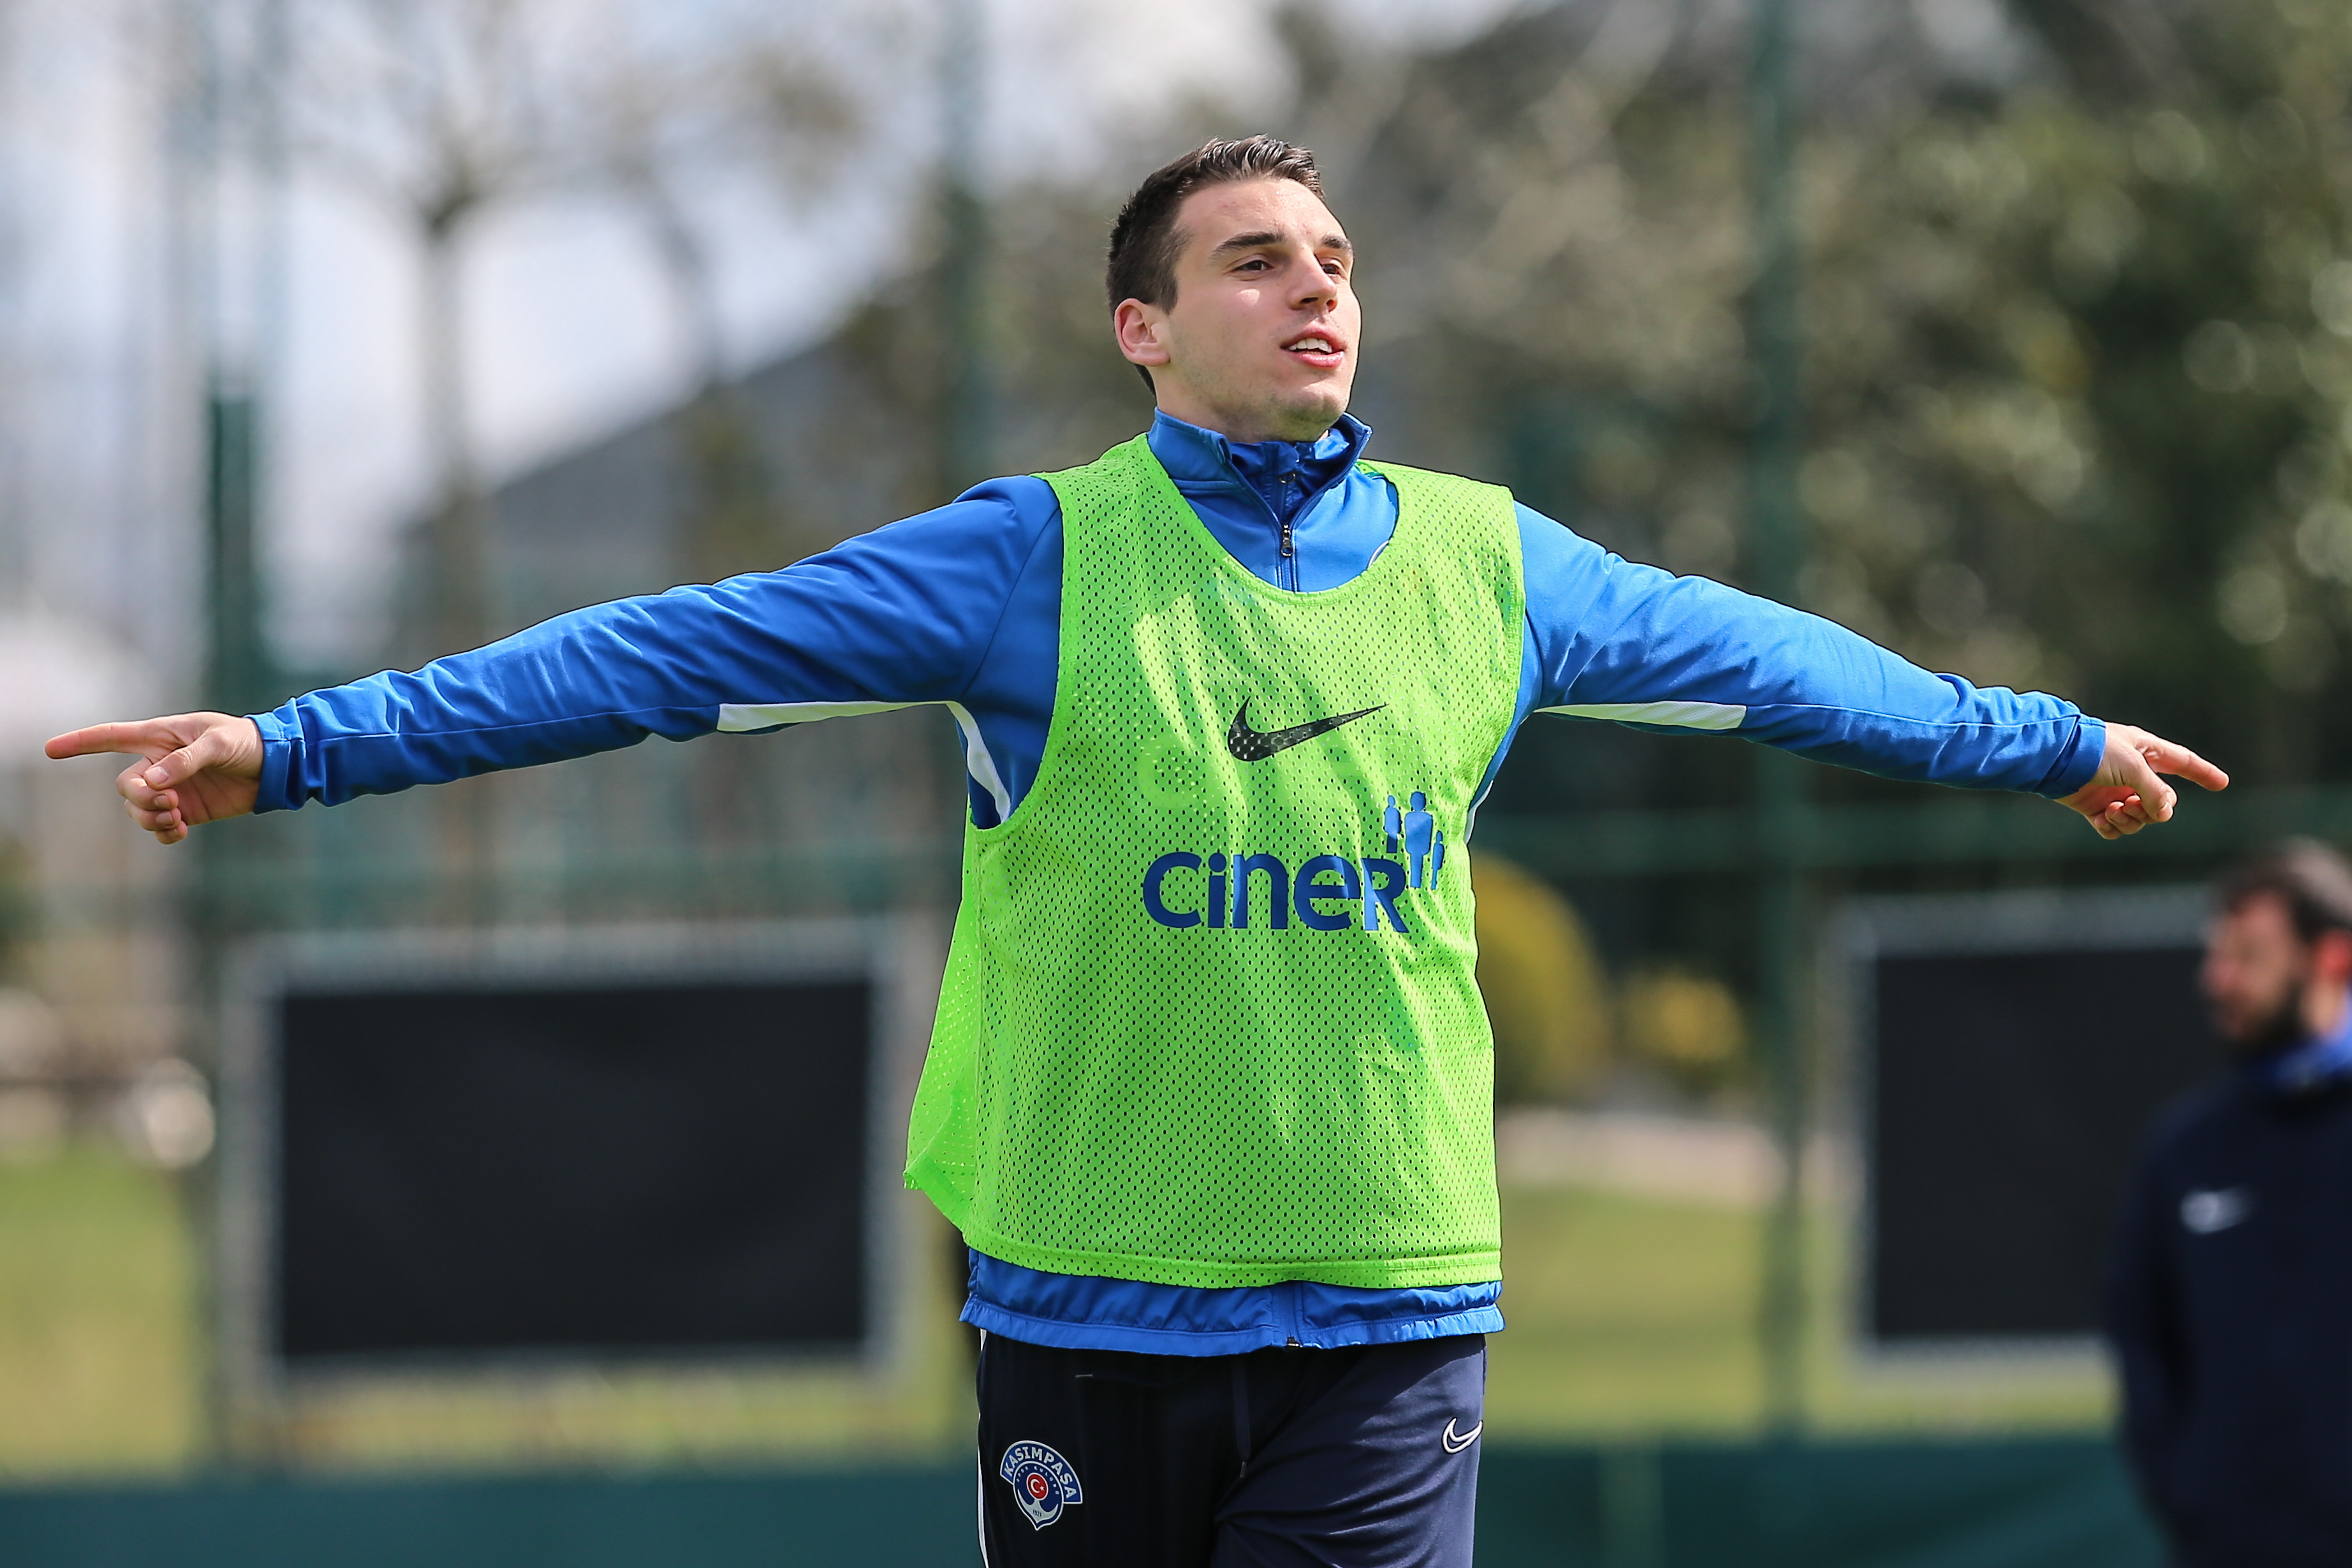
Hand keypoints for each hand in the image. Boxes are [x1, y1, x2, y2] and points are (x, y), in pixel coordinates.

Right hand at [44, 712, 265, 845]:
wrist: (276, 766)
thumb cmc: (246, 742)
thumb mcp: (218, 743)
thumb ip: (185, 761)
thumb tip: (154, 782)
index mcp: (160, 737)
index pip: (112, 738)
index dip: (80, 743)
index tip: (50, 750)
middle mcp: (159, 763)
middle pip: (125, 787)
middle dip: (139, 799)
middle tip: (168, 802)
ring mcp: (172, 789)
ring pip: (139, 811)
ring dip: (149, 818)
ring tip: (176, 817)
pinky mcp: (187, 810)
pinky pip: (160, 828)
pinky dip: (164, 833)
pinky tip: (180, 831)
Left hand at [2058, 722, 2227, 839]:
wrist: (2055, 758)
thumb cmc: (2096, 752)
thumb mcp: (2135, 767)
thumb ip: (2156, 791)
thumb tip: (2163, 814)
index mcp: (2146, 752)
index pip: (2182, 763)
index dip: (2202, 772)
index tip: (2222, 783)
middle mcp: (2133, 773)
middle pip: (2162, 802)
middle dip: (2153, 808)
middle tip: (2135, 803)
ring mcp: (2114, 791)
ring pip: (2139, 818)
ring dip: (2130, 819)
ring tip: (2114, 809)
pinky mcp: (2094, 807)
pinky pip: (2114, 827)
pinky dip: (2111, 827)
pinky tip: (2102, 817)